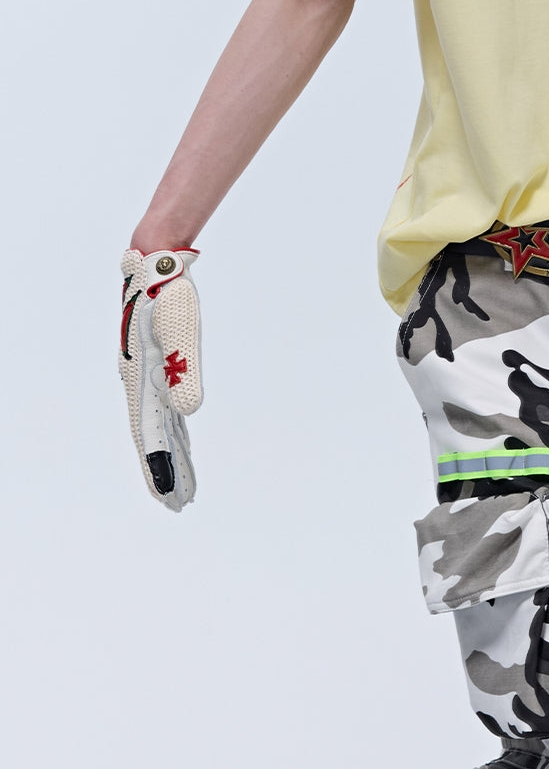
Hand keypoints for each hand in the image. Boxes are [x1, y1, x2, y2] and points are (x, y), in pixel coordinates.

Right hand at [119, 248, 202, 510]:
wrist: (155, 263)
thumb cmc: (168, 295)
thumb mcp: (180, 329)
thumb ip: (184, 370)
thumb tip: (189, 413)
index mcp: (140, 380)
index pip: (150, 436)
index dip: (160, 468)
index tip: (170, 499)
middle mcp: (138, 382)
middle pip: (152, 436)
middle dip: (166, 471)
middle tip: (180, 504)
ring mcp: (145, 373)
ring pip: (159, 422)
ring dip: (171, 452)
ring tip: (183, 481)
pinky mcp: (156, 363)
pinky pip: (164, 403)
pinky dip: (173, 425)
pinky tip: (182, 432)